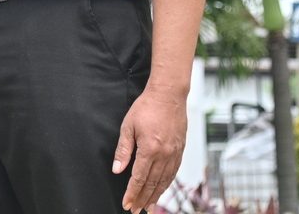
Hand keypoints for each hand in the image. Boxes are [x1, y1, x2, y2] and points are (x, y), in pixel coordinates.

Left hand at [112, 86, 186, 212]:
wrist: (169, 95)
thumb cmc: (146, 107)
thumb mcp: (128, 126)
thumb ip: (123, 150)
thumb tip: (117, 169)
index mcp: (150, 149)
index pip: (139, 178)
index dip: (132, 193)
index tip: (127, 203)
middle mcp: (164, 154)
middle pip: (153, 183)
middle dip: (143, 199)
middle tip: (136, 210)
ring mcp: (175, 153)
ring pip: (165, 181)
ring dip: (156, 196)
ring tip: (149, 207)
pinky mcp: (181, 150)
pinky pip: (174, 172)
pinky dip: (167, 184)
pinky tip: (162, 190)